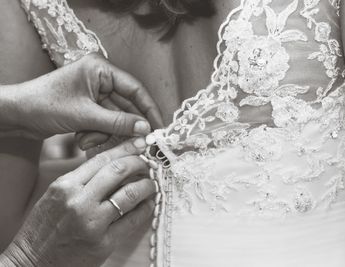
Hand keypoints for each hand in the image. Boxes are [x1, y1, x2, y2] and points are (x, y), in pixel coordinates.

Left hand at [0, 54, 162, 148]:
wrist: (15, 115)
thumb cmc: (44, 106)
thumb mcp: (85, 116)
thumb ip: (118, 122)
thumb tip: (146, 129)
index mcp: (101, 69)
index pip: (135, 89)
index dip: (149, 109)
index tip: (159, 128)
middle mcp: (100, 79)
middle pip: (126, 106)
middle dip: (123, 127)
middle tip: (136, 144)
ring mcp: (94, 93)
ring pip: (115, 118)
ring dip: (105, 133)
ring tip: (87, 140)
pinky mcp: (89, 106)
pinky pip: (104, 123)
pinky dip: (97, 134)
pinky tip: (82, 139)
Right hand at [1, 137, 154, 266]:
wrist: (33, 263)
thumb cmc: (44, 228)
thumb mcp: (55, 195)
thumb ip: (81, 179)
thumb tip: (112, 164)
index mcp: (65, 185)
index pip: (101, 159)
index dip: (125, 148)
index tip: (139, 144)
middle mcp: (78, 201)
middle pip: (118, 171)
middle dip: (139, 163)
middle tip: (148, 164)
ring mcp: (92, 222)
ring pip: (130, 194)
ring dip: (146, 186)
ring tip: (151, 184)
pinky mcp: (103, 243)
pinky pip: (132, 220)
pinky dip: (145, 209)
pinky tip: (148, 204)